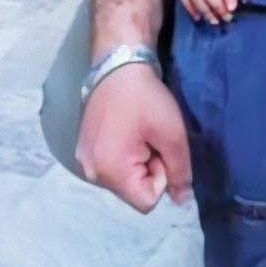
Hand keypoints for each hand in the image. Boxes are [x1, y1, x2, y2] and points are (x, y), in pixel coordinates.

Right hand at [75, 63, 191, 213]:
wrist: (118, 65)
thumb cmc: (146, 99)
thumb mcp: (172, 134)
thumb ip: (179, 171)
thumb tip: (181, 200)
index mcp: (108, 172)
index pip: (145, 201)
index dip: (161, 177)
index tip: (159, 148)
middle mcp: (90, 173)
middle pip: (132, 191)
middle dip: (148, 168)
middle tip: (150, 137)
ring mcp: (83, 161)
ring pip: (123, 179)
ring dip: (137, 161)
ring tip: (138, 132)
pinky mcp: (84, 150)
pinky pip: (111, 166)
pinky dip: (124, 154)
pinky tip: (127, 131)